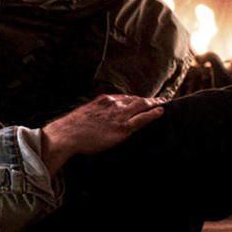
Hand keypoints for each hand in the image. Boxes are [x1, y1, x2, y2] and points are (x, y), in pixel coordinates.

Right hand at [42, 94, 164, 174]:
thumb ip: (97, 112)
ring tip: (163, 104)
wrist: (68, 134)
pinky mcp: (123, 127)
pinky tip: (160, 111)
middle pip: (136, 99)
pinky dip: (153, 113)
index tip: (142, 99)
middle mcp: (114, 104)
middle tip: (161, 99)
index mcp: (104, 100)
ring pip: (142, 106)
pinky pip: (142, 118)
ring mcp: (119, 115)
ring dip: (154, 104)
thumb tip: (101, 117)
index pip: (125, 97)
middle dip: (149, 99)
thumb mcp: (86, 113)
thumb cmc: (73, 128)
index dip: (136, 98)